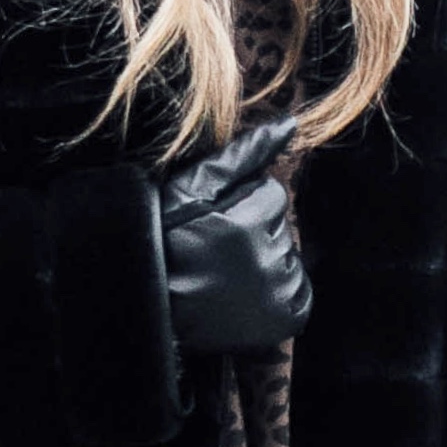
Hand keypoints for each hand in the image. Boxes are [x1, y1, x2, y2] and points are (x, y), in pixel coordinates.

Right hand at [158, 113, 311, 355]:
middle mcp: (267, 263)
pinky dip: (277, 291)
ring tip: (224, 275)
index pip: (272, 195)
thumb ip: (244, 153)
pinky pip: (297, 293)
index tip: (213, 224)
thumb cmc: (162, 238)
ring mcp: (277, 296)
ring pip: (288, 256)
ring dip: (265, 261)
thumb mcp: (193, 186)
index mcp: (246, 224)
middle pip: (281, 226)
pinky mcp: (283, 321)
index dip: (241, 205)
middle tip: (214, 252)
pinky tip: (243, 293)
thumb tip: (290, 124)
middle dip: (254, 232)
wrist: (148, 306)